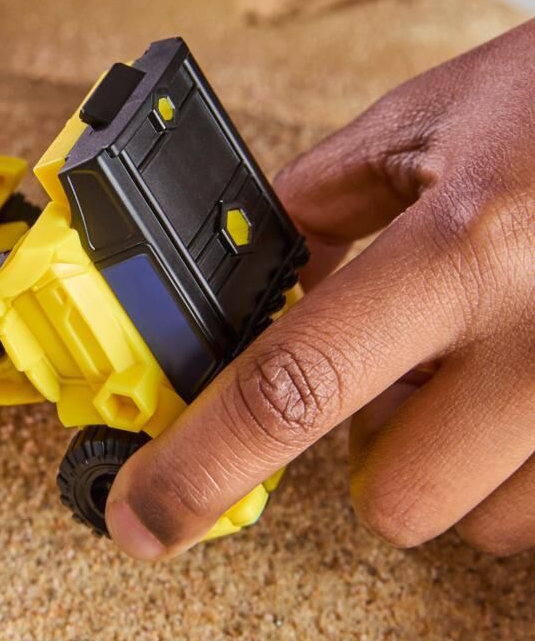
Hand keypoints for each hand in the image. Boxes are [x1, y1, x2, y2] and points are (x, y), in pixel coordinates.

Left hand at [107, 18, 534, 558]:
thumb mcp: (429, 121)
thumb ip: (322, 202)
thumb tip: (256, 277)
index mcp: (461, 250)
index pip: (292, 389)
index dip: (200, 467)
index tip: (143, 516)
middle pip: (394, 497)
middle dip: (369, 450)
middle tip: (393, 374)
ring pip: (481, 519)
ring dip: (454, 460)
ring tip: (480, 364)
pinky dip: (516, 466)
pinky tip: (525, 384)